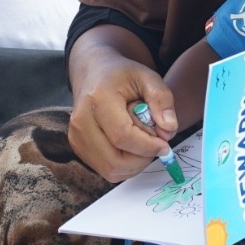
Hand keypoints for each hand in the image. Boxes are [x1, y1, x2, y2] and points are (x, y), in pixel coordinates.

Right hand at [66, 52, 177, 182]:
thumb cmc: (122, 75)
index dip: (148, 146)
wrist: (93, 73)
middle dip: (142, 159)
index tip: (165, 144)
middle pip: (115, 160)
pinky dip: (124, 166)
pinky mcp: (77, 147)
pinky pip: (105, 170)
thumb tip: (168, 129)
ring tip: (143, 144)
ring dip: (134, 165)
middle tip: (155, 145)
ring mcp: (76, 136)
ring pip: (110, 170)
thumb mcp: (147, 77)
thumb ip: (162, 99)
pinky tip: (131, 148)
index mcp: (99, 99)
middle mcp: (82, 121)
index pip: (123, 136)